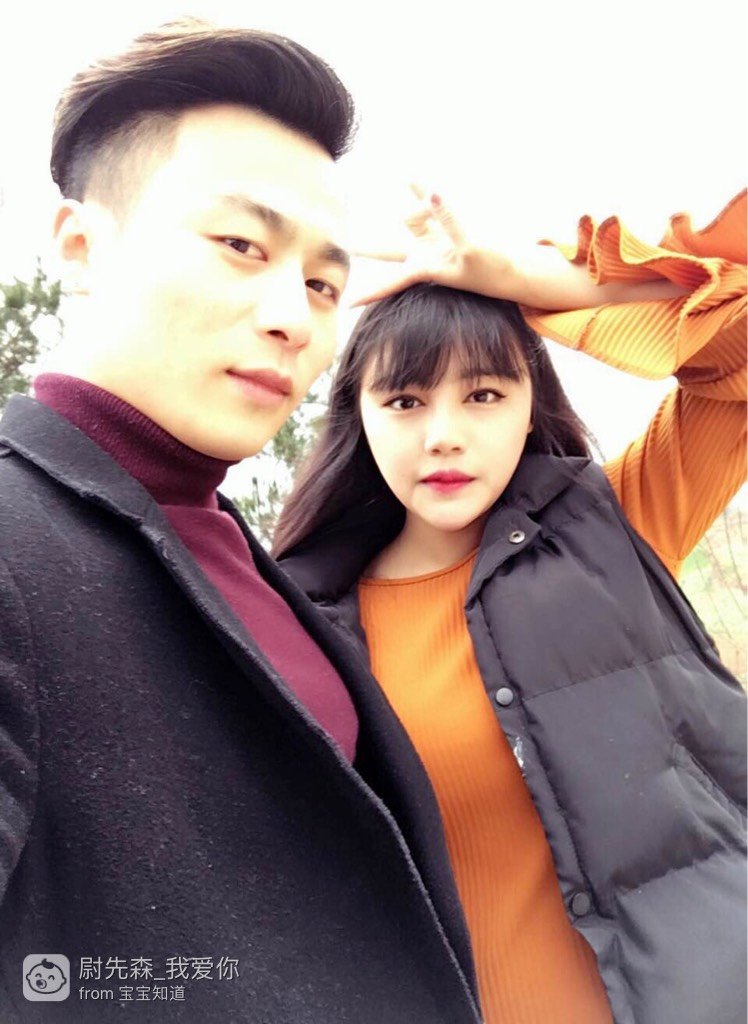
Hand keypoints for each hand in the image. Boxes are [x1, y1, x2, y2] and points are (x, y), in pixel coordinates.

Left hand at [348, 184, 516, 306]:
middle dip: (367, 247)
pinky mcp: (447, 229)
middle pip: (388, 251)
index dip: (368, 293)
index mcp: (425, 270)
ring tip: (422, 186)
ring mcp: (434, 242)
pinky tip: (411, 178)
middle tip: (341, 242)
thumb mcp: (472, 247)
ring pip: (413, 220)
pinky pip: (431, 206)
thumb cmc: (492, 269)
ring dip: (416, 205)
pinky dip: (423, 192)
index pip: (390, 283)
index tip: (346, 304)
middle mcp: (424, 257)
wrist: (512, 271)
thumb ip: (450, 219)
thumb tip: (431, 191)